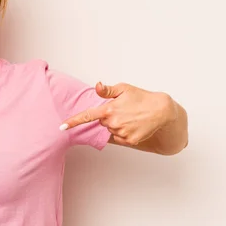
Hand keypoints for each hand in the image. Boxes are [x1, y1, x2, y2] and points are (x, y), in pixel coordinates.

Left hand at [60, 82, 176, 145]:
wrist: (162, 111)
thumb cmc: (142, 97)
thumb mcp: (124, 89)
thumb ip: (107, 90)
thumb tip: (96, 85)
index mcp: (109, 109)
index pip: (87, 116)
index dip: (73, 121)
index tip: (62, 127)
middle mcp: (113, 122)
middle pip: (101, 123)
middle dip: (108, 117)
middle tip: (122, 110)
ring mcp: (121, 132)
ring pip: (110, 131)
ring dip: (116, 125)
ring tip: (130, 117)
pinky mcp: (129, 140)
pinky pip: (119, 138)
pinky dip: (123, 133)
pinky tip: (133, 125)